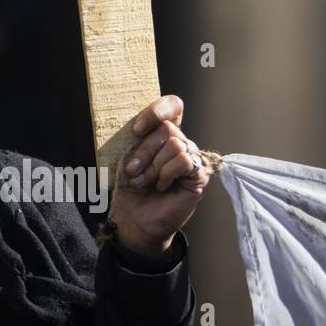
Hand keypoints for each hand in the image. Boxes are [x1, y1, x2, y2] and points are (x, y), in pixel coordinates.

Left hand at [109, 95, 212, 257]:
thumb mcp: (125, 157)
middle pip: (167, 128)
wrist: (134, 218)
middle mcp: (179, 142)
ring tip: (143, 181)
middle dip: (145, 150)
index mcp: (161, 134)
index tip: (137, 129)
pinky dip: (167, 173)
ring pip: (175, 144)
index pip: (172, 106)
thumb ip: (134, 138)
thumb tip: (135, 126)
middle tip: (132, 171)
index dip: (157, 110)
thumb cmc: (129, 188)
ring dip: (153, 165)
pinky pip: (184, 160)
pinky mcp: (199, 174)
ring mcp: (191, 158)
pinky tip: (161, 185)